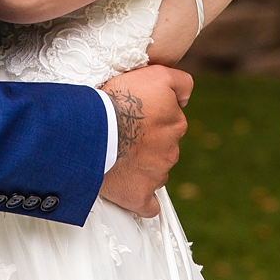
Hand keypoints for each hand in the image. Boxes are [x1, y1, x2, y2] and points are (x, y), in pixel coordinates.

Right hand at [98, 64, 192, 216]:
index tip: (135, 115)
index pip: (172, 121)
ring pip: (155, 172)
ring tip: (117, 156)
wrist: (93, 129)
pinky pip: (148, 205)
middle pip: (163, 148)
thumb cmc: (119, 99)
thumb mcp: (157, 74)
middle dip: (148, 142)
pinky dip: (142, 199)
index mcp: (176, 123)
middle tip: (123, 134)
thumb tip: (186, 98)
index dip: (153, 116)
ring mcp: (156, 175)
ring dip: (141, 166)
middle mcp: (171, 151)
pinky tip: (133, 192)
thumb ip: (181, 83)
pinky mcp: (139, 195)